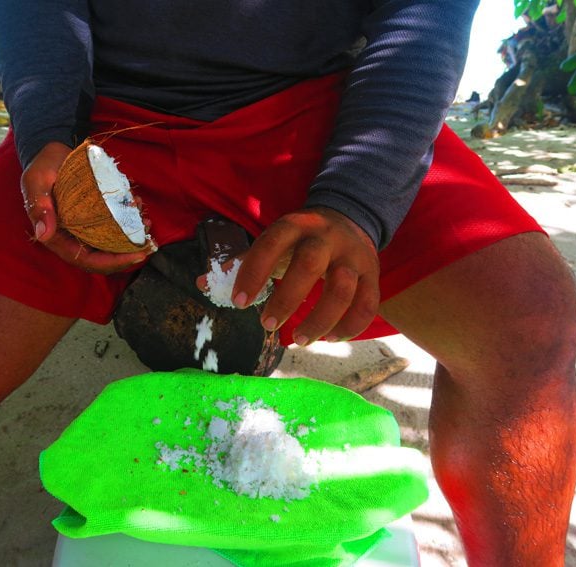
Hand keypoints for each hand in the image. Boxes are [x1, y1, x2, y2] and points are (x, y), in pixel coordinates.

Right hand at [21, 142, 151, 273]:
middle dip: (128, 251)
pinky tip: (137, 205)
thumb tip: (43, 235)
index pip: (86, 260)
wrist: (50, 152)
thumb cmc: (42, 166)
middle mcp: (71, 237)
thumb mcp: (37, 182)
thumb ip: (40, 206)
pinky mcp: (93, 217)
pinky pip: (113, 225)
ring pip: (111, 241)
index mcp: (56, 237)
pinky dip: (128, 219)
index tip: (138, 256)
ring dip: (131, 235)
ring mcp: (84, 228)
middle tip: (150, 240)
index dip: (112, 262)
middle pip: (104, 256)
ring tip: (146, 219)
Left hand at [232, 207, 379, 345]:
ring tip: (299, 340)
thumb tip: (202, 284)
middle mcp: (326, 238)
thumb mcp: (273, 240)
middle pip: (310, 264)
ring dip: (320, 319)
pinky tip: (329, 338)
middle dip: (287, 298)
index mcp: (295, 226)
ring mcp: (353, 256)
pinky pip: (368, 304)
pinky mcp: (373, 274)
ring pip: (343, 289)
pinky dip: (350, 326)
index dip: (254, 272)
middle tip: (266, 324)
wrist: (350, 217)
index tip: (239, 302)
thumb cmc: (300, 239)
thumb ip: (241, 262)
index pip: (271, 244)